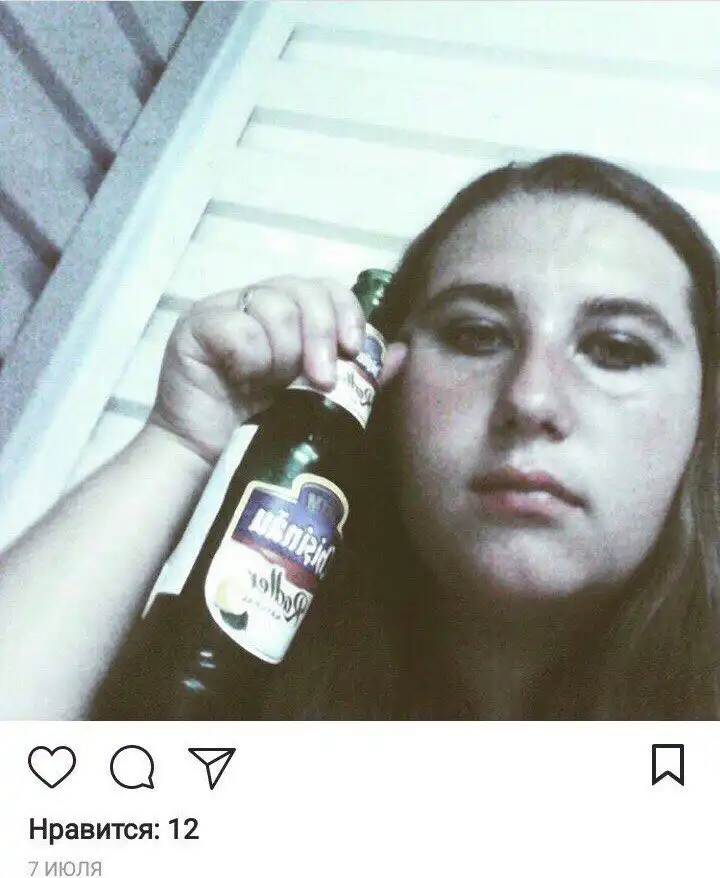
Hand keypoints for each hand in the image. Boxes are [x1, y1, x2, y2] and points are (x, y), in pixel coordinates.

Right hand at [148, 277, 406, 464]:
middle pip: (303, 291)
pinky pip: (237, 326)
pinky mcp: (195, 325)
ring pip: (274, 306)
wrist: (207, 456)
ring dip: (284, 351)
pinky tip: (243, 377)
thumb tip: (401, 351)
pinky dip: (249, 355)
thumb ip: (357, 375)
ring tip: (274, 383)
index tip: (353, 350)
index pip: (325, 288)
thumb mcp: (318, 398)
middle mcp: (254, 302)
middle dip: (321, 336)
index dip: (346, 312)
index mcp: (285, 313)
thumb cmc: (260, 425)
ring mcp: (223, 309)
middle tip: (320, 379)